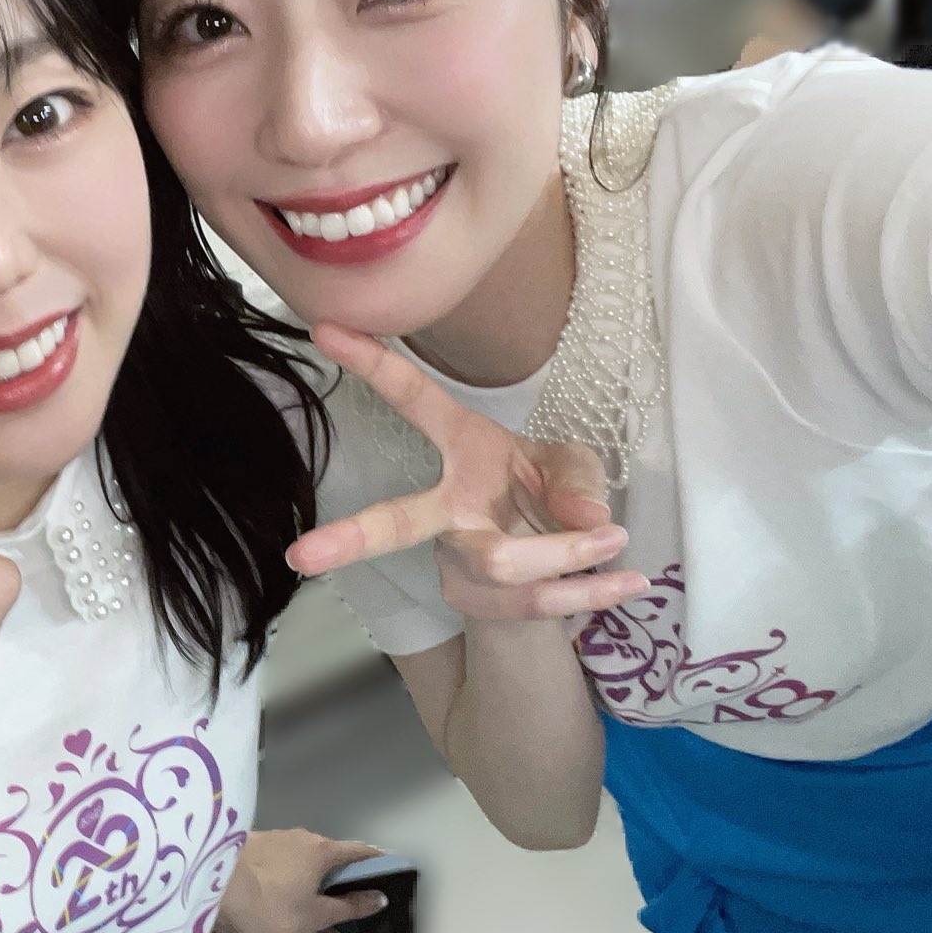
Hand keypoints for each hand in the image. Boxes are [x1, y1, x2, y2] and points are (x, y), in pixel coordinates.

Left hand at [215, 830, 386, 932]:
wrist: (210, 886)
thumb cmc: (268, 906)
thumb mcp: (312, 917)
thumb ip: (346, 907)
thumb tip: (379, 897)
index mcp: (322, 850)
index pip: (360, 851)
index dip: (376, 862)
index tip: (387, 873)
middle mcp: (301, 836)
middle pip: (330, 853)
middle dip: (339, 872)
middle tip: (345, 898)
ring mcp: (274, 837)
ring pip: (302, 856)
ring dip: (310, 873)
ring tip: (309, 899)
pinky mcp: (252, 845)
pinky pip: (281, 859)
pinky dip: (288, 873)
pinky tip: (280, 891)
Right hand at [290, 324, 649, 622]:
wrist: (549, 567)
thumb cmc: (546, 494)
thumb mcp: (571, 465)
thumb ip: (579, 478)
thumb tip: (586, 515)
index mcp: (463, 451)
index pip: (414, 402)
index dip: (374, 366)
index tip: (326, 328)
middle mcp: (448, 508)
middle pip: (398, 523)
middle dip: (352, 538)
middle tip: (303, 556)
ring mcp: (459, 563)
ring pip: (503, 564)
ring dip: (566, 552)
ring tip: (617, 540)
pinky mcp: (482, 604)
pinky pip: (539, 602)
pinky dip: (592, 591)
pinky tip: (629, 582)